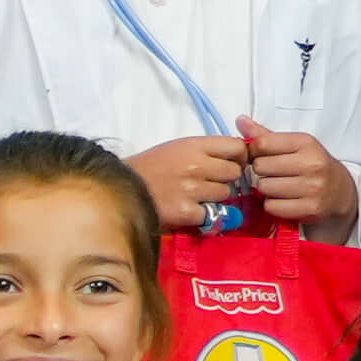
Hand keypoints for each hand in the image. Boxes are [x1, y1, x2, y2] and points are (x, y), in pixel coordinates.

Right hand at [130, 129, 250, 234]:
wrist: (120, 189)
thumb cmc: (149, 167)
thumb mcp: (177, 148)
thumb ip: (205, 150)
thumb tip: (237, 157)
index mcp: (193, 145)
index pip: (237, 147)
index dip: (239, 157)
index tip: (231, 163)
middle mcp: (196, 165)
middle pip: (235, 172)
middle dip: (226, 179)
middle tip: (210, 182)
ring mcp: (193, 190)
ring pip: (226, 194)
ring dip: (216, 198)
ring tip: (196, 196)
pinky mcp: (187, 212)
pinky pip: (213, 214)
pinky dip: (205, 215)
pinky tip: (191, 210)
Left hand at [236, 125, 355, 237]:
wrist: (340, 190)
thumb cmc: (312, 165)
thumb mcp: (294, 145)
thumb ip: (266, 135)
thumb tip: (241, 121)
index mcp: (305, 143)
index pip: (262, 143)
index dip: (253, 151)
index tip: (258, 155)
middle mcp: (311, 164)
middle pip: (260, 166)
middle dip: (260, 171)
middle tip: (270, 173)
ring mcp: (312, 187)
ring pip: (264, 188)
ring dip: (265, 189)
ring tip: (277, 186)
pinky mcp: (310, 208)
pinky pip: (272, 207)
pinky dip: (272, 205)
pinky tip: (283, 199)